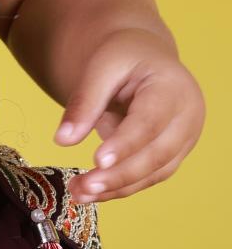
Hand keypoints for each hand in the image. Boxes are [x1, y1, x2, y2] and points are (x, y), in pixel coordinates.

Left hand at [53, 27, 204, 201]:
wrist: (142, 55)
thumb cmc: (123, 56)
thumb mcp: (101, 67)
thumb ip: (84, 102)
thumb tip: (62, 140)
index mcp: (173, 87)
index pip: (150, 121)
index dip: (125, 144)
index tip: (97, 162)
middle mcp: (186, 117)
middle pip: (155, 154)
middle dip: (118, 175)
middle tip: (83, 187)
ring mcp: (183, 139)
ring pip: (153, 172)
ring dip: (116, 187)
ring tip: (79, 193)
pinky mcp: (171, 154)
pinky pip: (147, 176)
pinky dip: (120, 185)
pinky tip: (92, 191)